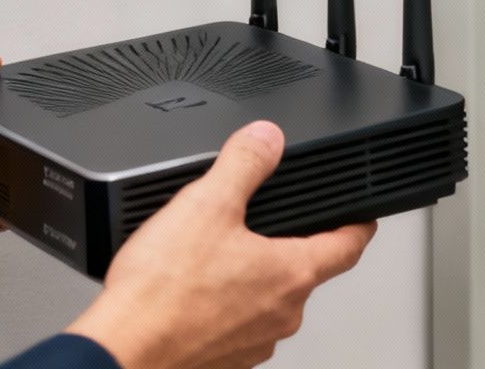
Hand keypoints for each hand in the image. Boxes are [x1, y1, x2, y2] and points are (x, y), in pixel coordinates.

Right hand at [66, 121, 376, 368]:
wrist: (122, 352)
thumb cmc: (162, 295)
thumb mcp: (206, 205)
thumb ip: (243, 164)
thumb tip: (266, 138)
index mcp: (291, 274)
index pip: (349, 245)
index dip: (358, 224)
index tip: (363, 217)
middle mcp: (281, 315)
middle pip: (305, 272)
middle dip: (290, 248)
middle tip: (268, 227)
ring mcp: (254, 343)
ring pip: (268, 302)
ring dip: (253, 280)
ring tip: (218, 259)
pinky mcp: (223, 360)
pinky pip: (236, 326)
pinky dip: (224, 307)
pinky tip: (193, 293)